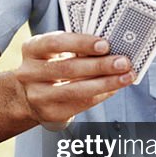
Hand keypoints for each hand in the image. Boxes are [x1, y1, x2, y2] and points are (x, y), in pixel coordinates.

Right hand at [14, 32, 133, 127]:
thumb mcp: (55, 51)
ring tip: (126, 76)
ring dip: (106, 83)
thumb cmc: (50, 65)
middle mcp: (29, 72)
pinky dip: (102, 94)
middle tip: (123, 62)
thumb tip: (112, 48)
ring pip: (76, 90)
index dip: (81, 43)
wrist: (29, 94)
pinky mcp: (50, 113)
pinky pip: (81, 104)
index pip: (55, 43)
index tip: (105, 44)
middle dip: (100, 65)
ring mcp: (37, 95)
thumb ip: (77, 47)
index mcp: (32, 49)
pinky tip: (115, 88)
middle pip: (69, 68)